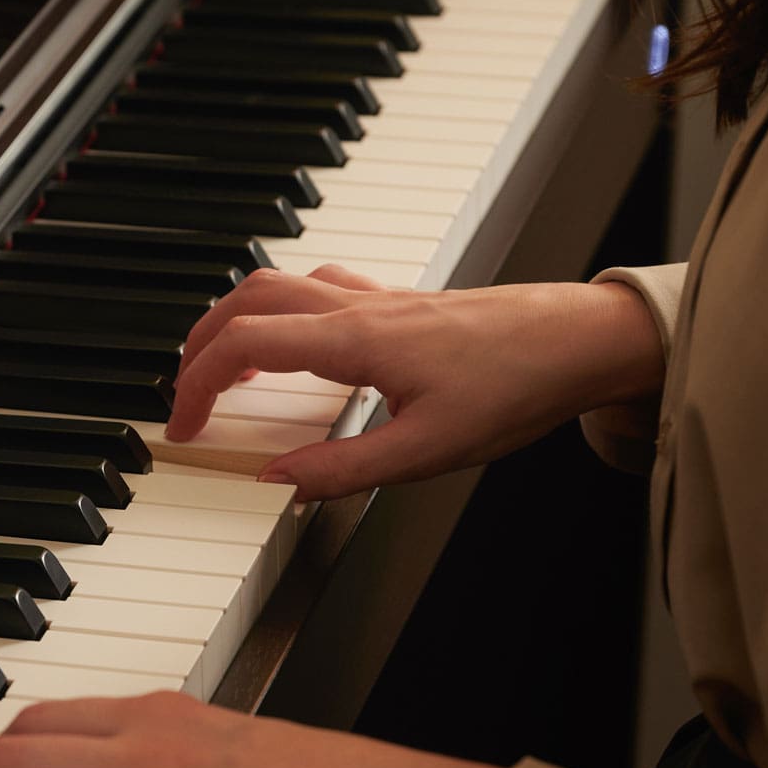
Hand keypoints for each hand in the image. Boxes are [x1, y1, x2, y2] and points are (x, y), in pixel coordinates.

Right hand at [166, 265, 665, 499]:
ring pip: (282, 284)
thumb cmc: (518, 386)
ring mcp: (381, 298)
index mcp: (355, 340)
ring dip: (239, 320)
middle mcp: (359, 307)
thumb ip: (342, 470)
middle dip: (201, 341)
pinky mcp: (403, 303)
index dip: (198, 384)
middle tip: (186, 391)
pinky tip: (302, 344)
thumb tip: (277, 483)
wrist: (582, 340)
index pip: (244, 344)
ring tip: (229, 367)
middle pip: (248, 298)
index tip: (185, 426)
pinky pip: (322, 288)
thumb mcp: (427, 451)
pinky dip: (286, 311)